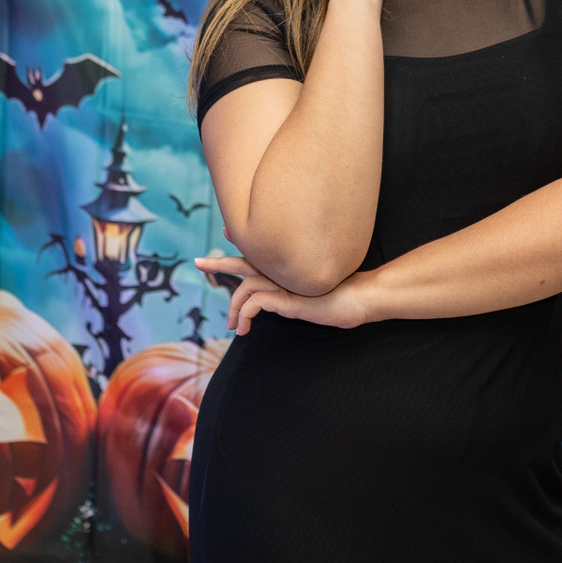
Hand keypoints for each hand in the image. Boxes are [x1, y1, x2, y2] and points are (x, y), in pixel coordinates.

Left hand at [194, 255, 371, 334]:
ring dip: (233, 309)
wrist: (363, 298)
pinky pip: (254, 302)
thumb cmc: (342, 299)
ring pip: (245, 287)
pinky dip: (244, 314)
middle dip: (219, 263)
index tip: (227, 234)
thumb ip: (293, 294)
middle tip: (198, 263)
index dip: (240, 244)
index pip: (258, 254)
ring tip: (233, 327)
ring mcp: (286, 283)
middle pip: (244, 261)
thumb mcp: (311, 297)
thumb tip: (277, 301)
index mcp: (289, 267)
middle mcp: (284, 270)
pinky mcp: (289, 297)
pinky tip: (244, 328)